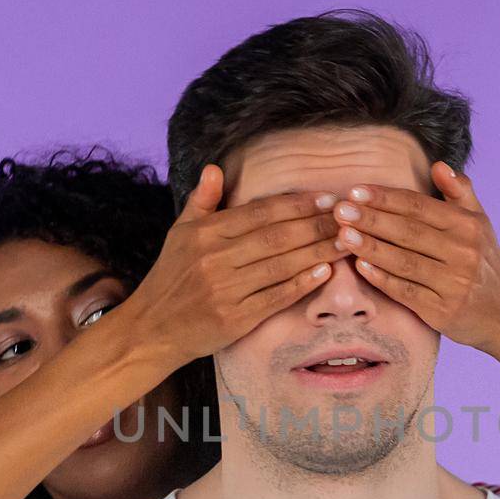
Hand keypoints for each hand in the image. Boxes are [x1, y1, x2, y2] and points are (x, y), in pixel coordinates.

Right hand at [118, 165, 344, 366]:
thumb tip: (214, 169)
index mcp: (205, 234)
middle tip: (347, 218)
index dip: (297, 204)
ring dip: (317, 252)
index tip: (326, 199)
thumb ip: (201, 201)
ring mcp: (225, 290)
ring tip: (344, 241)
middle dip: (316, 225)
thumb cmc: (171, 277)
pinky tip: (324, 272)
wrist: (152, 329)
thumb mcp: (180, 234)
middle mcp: (215, 259)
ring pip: (281, 265)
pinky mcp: (234, 318)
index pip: (260, 212)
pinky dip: (302, 283)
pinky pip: (276, 297)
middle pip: (277, 236)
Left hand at [328, 162, 499, 351]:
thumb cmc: (486, 262)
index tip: (355, 190)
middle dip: (371, 219)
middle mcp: (463, 252)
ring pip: (404, 261)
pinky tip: (360, 266)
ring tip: (341, 235)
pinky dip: (382, 279)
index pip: (419, 206)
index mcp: (467, 226)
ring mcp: (453, 283)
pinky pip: (406, 292)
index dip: (386, 198)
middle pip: (408, 232)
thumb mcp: (480, 223)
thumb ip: (460, 193)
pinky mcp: (444, 311)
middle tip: (339, 210)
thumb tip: (438, 165)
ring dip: (370, 247)